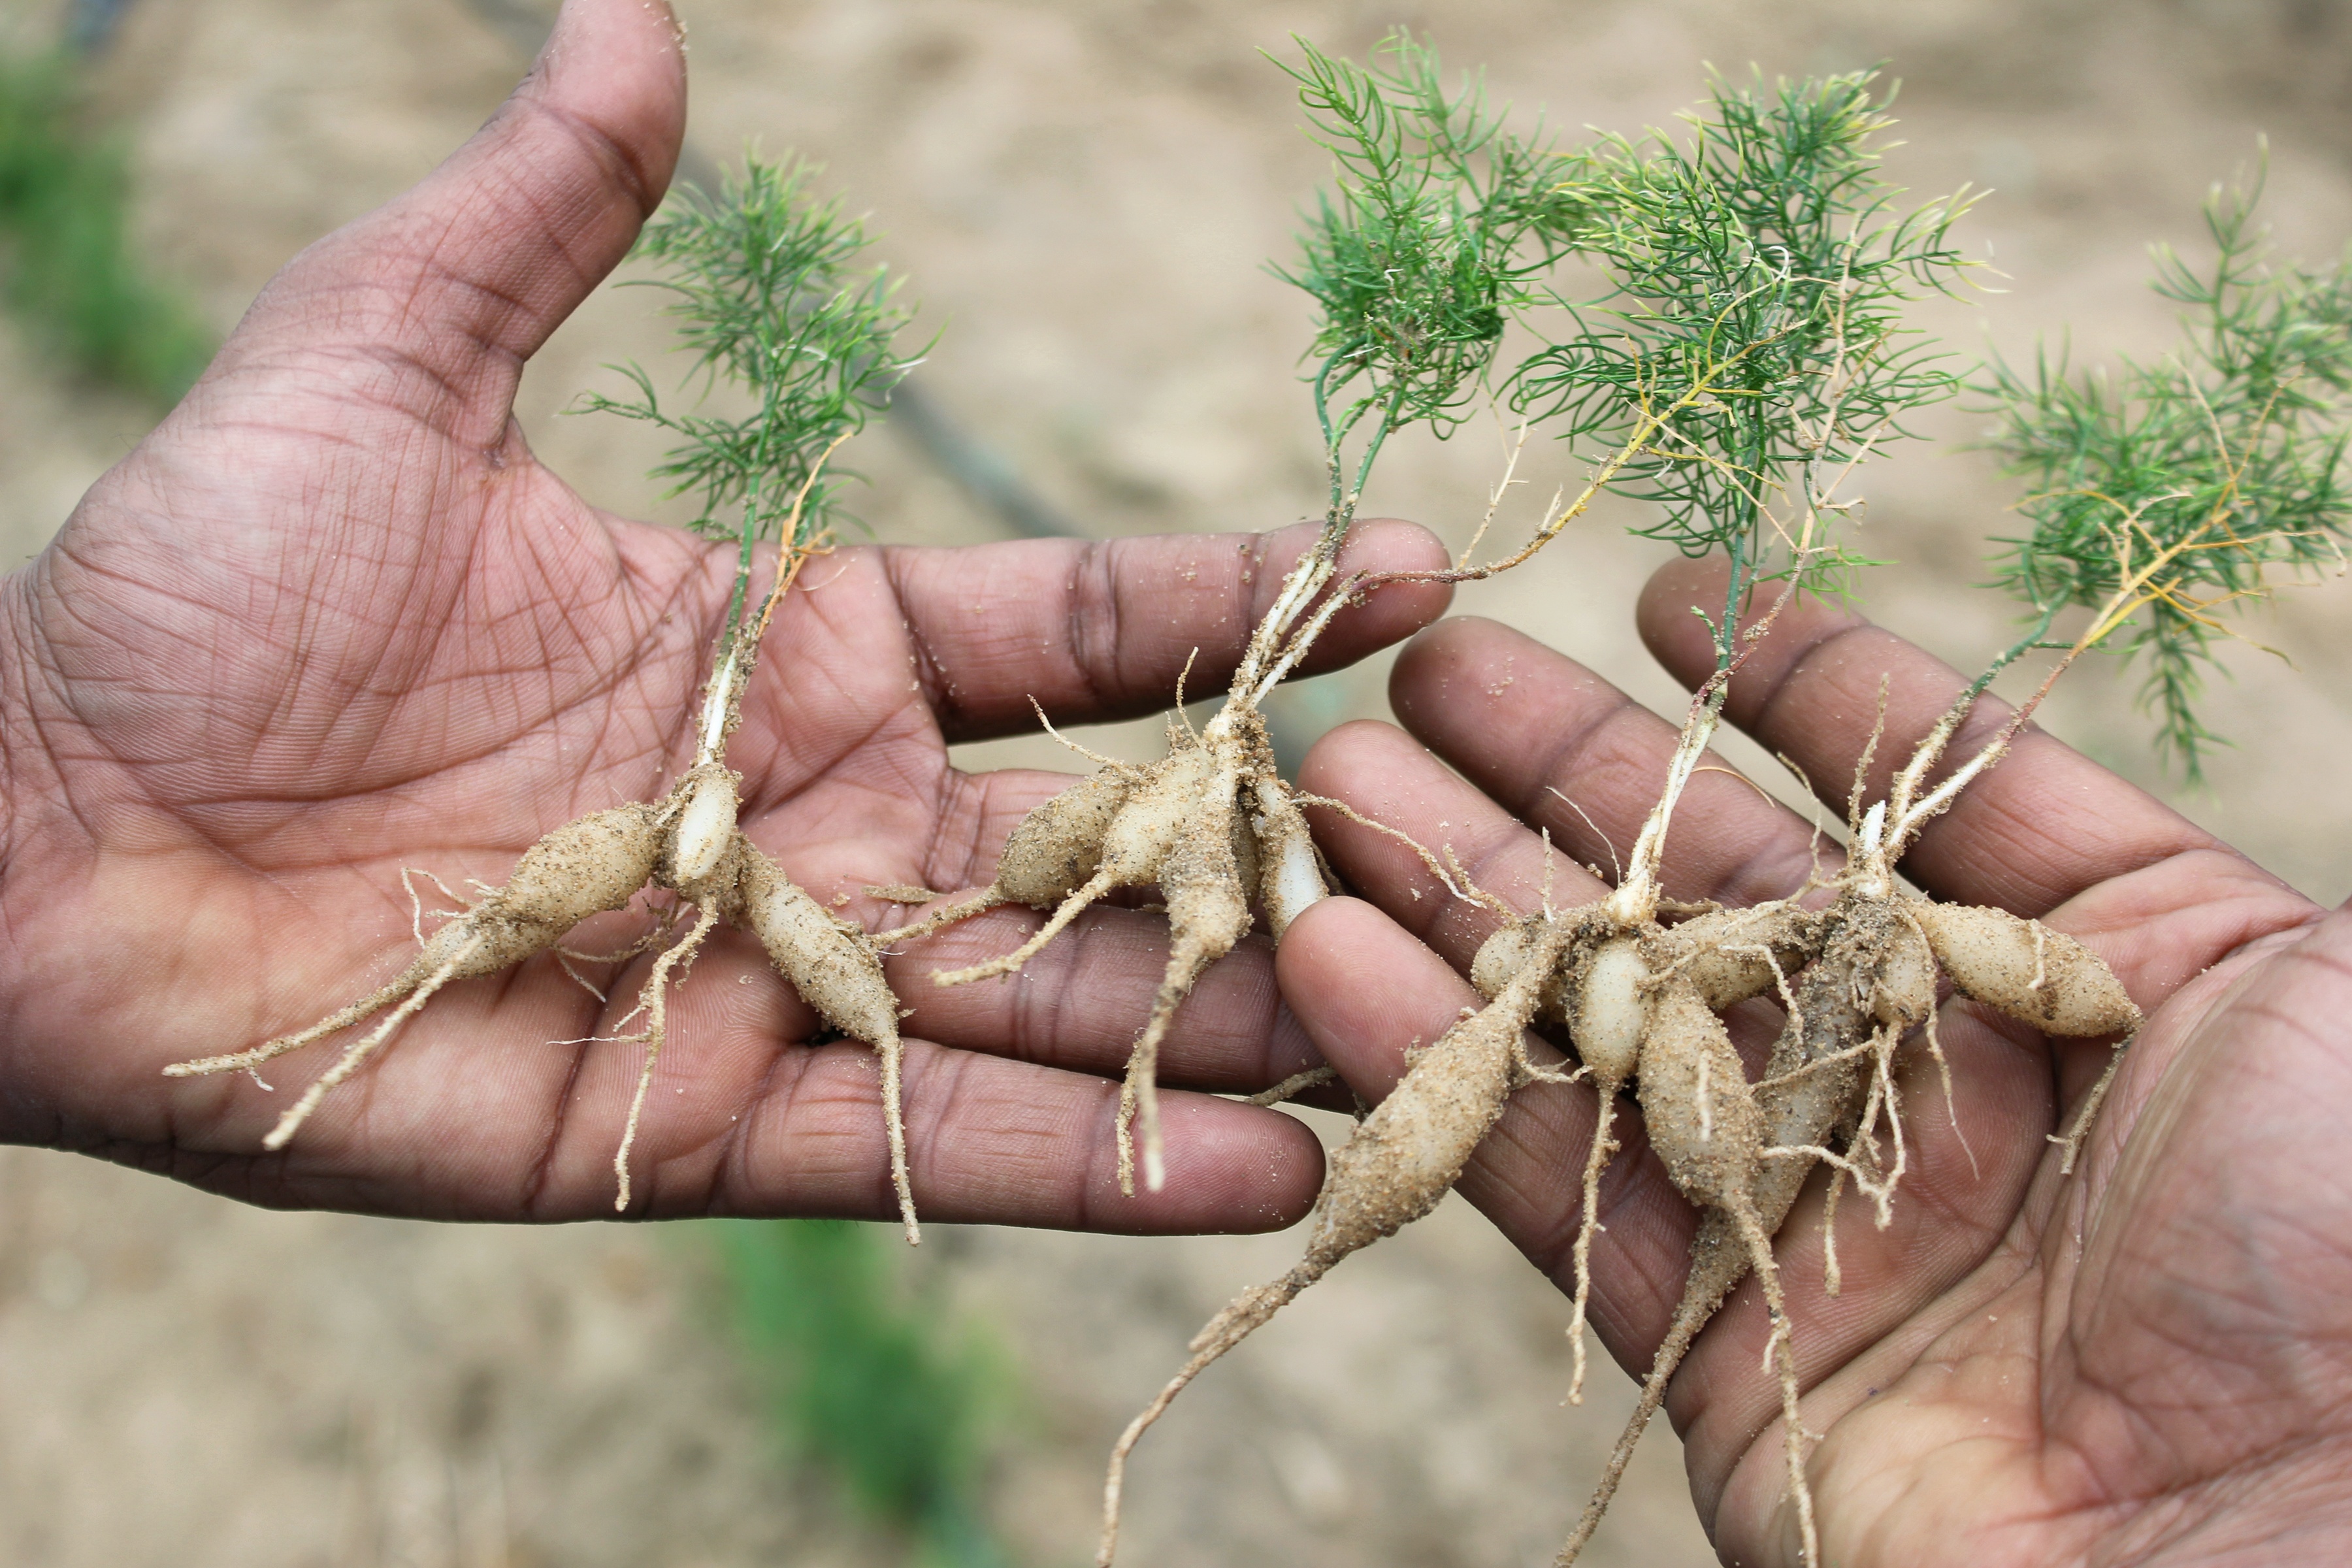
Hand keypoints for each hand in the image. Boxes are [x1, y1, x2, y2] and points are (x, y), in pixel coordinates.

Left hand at [0, 0, 1446, 1224]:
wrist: (31, 832)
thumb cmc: (193, 590)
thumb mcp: (383, 358)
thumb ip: (541, 218)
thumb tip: (629, 6)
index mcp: (798, 647)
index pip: (1075, 626)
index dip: (1240, 599)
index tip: (1403, 571)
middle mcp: (833, 821)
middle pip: (1112, 832)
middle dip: (1288, 837)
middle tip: (1481, 835)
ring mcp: (789, 978)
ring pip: (1061, 1000)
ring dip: (1241, 1017)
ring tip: (1430, 1026)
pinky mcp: (708, 1124)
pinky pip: (930, 1146)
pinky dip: (1096, 1166)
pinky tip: (1271, 1170)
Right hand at [1282, 559, 2342, 1564]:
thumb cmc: (2351, 1262)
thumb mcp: (2288, 993)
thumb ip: (2098, 866)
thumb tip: (1953, 762)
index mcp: (2084, 978)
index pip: (1905, 793)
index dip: (1784, 684)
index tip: (1659, 596)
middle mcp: (1932, 1081)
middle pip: (1711, 892)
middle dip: (1560, 770)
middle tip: (1417, 669)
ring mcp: (1815, 1211)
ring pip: (1600, 1024)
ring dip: (1456, 899)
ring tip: (1325, 782)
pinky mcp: (1718, 1341)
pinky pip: (1550, 1183)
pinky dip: (1433, 1072)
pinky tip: (1331, 954)